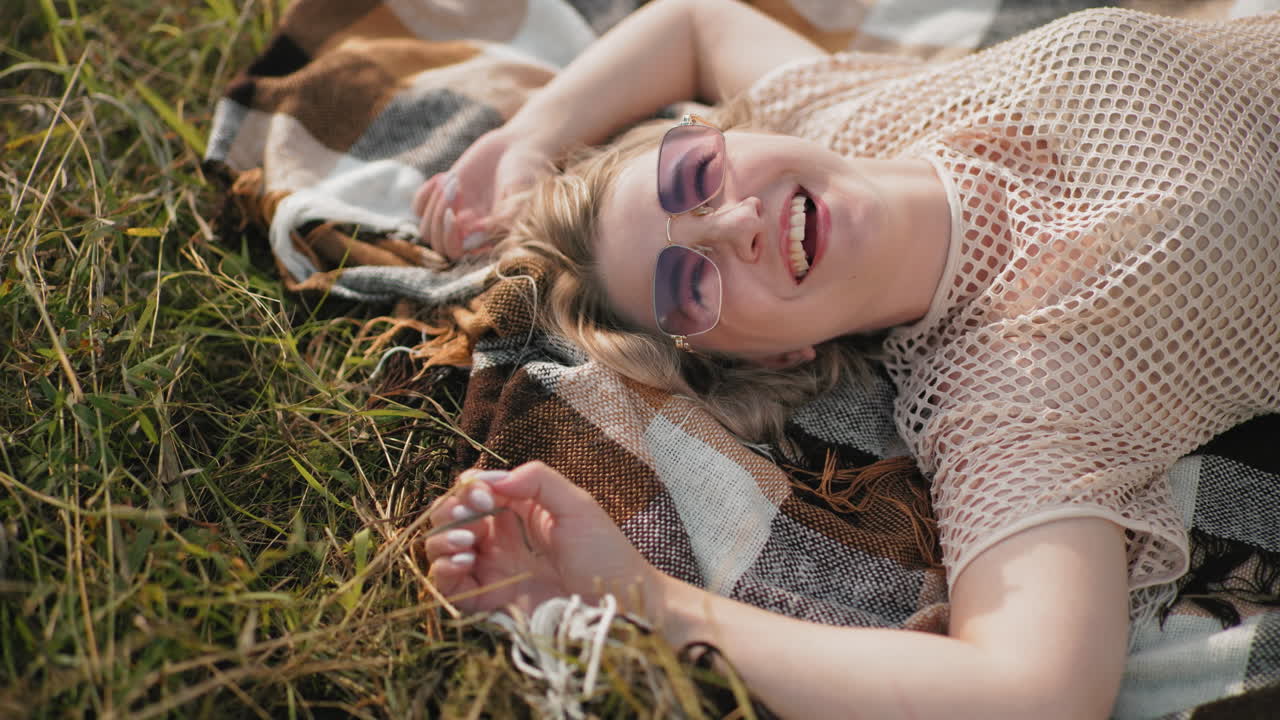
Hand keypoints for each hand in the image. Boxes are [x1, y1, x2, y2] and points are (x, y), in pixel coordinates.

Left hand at [412, 128, 553, 259]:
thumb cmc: (525, 174)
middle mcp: (468, 234)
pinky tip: (444, 177)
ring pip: (425, 228)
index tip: (456, 215)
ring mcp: (454, 216)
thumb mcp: (519, 195)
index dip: (450, 239)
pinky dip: (424, 193)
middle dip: (440, 219)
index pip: (456, 253)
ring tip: (455, 181)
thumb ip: (502, 220)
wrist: (518, 147)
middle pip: (437, 244)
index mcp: (487, 240)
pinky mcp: (442, 197)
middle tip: (457, 190)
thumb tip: (474, 239)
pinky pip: (418, 207)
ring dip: (434, 204)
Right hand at [423, 461, 657, 614]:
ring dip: (441, 539)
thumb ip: (538, 480)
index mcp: (518, 510)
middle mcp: (499, 537)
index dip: (468, 489)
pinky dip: (442, 571)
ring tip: (466, 542)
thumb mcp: (578, 505)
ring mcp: (492, 569)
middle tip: (471, 519)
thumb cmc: (606, 553)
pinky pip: (448, 586)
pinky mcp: (488, 601)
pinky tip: (463, 562)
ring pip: (440, 548)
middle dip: (449, 511)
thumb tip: (491, 480)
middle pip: (450, 517)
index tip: (484, 496)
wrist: (621, 605)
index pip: (473, 491)